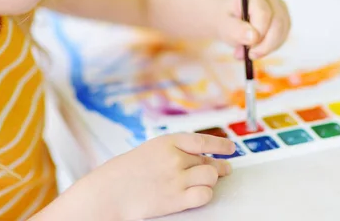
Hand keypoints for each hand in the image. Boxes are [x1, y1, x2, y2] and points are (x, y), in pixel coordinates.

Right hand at [99, 133, 234, 219]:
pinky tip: (199, 194)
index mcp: (167, 142)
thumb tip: (199, 156)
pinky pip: (204, 195)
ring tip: (207, 182)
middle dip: (217, 166)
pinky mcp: (176, 199)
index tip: (230, 148)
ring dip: (211, 180)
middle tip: (223, 169)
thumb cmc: (125, 172)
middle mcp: (175, 158)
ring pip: (210, 176)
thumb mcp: (150, 150)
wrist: (108, 192)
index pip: (203, 140)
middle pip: (208, 161)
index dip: (220, 144)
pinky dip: (205, 195)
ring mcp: (176, 178)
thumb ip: (173, 151)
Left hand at [217, 0, 290, 59]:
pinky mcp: (284, 21)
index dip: (258, 33)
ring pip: (282, 33)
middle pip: (277, 24)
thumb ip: (236, 29)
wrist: (231, 19)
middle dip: (265, 45)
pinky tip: (257, 49)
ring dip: (267, 48)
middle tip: (250, 56)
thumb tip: (253, 37)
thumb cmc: (228, 20)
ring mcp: (280, 9)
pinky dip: (271, 48)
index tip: (248, 49)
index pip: (264, 14)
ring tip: (249, 53)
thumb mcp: (224, 25)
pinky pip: (283, 38)